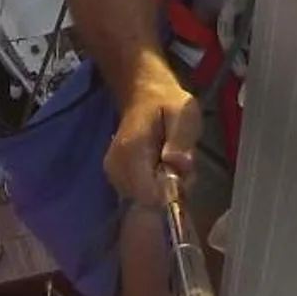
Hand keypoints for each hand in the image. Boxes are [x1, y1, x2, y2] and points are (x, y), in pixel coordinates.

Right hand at [106, 63, 198, 209]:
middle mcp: (115, 167)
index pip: (149, 195)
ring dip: (163, 188)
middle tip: (179, 163)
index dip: (171, 191)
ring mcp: (113, 173)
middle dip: (169, 189)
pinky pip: (139, 194)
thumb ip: (181, 139)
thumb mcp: (183, 113)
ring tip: (171, 161)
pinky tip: (160, 166)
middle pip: (148, 201)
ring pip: (144, 200)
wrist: (143, 94)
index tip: (181, 170)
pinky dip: (154, 186)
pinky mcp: (115, 177)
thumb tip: (178, 163)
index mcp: (131, 151)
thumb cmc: (167, 103)